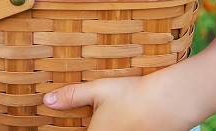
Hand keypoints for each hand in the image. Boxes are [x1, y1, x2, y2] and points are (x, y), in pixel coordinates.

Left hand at [43, 75, 196, 130]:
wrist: (168, 102)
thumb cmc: (131, 94)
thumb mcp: (98, 90)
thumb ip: (71, 96)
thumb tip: (46, 100)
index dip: (69, 129)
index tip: (70, 124)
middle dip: (90, 126)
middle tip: (90, 118)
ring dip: (102, 127)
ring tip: (106, 117)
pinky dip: (119, 127)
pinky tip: (121, 120)